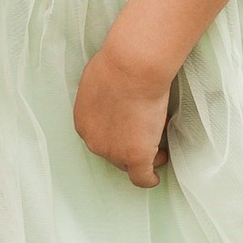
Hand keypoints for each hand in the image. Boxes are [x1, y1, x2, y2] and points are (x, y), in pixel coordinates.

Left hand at [72, 41, 170, 187]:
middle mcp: (94, 141)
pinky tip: (155, 175)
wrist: (132, 67)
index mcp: (84, 122)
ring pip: (128, 165)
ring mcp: (114, 152)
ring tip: (158, 151)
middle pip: (112, 153)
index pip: (100, 137)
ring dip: (143, 159)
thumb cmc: (118, 64)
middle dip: (130, 147)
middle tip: (147, 137)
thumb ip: (102, 96)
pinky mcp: (135, 156)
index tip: (130, 128)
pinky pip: (142, 178)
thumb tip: (113, 98)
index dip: (117, 134)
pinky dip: (149, 178)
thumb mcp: (98, 80)